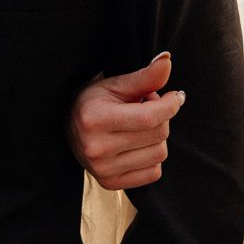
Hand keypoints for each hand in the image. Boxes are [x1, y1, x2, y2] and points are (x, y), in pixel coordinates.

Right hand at [68, 52, 182, 189]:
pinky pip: (154, 173)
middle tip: (146, 107)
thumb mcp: (115, 84)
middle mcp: (97, 148)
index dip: (170, 105)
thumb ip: (144, 76)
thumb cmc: (94, 101)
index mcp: (95, 119)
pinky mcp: (110, 183)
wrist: (68, 127)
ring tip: (140, 126)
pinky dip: (152, 157)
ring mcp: (103, 170)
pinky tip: (137, 145)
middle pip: (159, 134)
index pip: (149, 117)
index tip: (175, 96)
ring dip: (157, 137)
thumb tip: (167, 60)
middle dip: (162, 117)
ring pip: (159, 154)